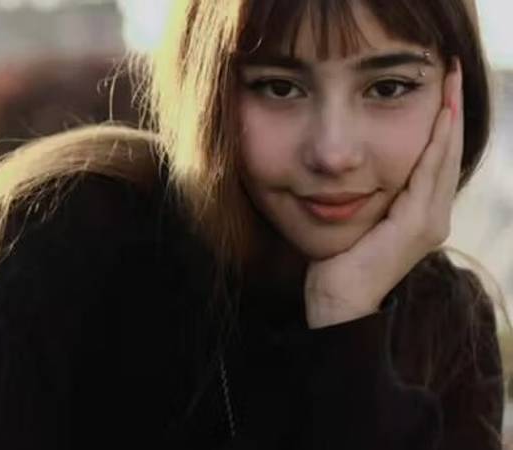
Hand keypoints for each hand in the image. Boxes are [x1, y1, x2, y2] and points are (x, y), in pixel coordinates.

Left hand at [304, 59, 463, 328]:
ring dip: (448, 118)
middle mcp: (434, 216)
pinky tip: (439, 116)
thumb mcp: (362, 219)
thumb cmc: (341, 261)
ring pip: (444, 159)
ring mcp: (430, 222)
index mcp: (421, 214)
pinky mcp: (418, 226)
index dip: (441, 123)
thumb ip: (374, 197)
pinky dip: (435, 145)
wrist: (338, 299)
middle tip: (451, 71)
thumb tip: (364, 169)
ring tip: (449, 82)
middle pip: (447, 153)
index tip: (439, 87)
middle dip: (450, 111)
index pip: (436, 159)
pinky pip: (428, 175)